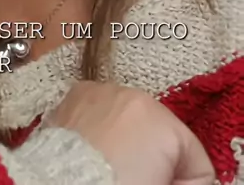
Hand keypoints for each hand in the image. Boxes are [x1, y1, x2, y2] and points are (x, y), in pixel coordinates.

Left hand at [47, 81, 214, 184]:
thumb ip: (188, 181)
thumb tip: (187, 179)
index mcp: (161, 120)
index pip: (195, 159)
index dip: (184, 182)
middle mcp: (132, 95)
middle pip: (161, 134)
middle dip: (154, 158)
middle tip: (135, 179)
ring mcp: (100, 92)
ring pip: (129, 120)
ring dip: (127, 140)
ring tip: (111, 169)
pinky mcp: (73, 96)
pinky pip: (100, 112)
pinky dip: (100, 129)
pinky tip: (92, 153)